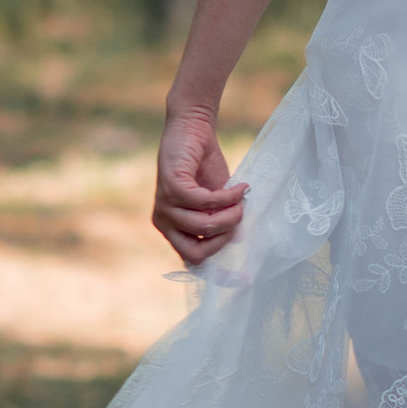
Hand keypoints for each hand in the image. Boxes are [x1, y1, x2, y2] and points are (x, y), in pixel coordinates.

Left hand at [154, 103, 245, 268]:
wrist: (194, 129)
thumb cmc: (206, 167)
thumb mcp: (217, 202)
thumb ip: (222, 222)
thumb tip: (238, 241)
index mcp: (173, 230)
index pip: (191, 263)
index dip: (217, 272)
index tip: (242, 278)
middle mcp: (164, 222)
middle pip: (197, 253)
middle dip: (224, 238)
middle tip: (239, 216)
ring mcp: (165, 206)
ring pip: (204, 227)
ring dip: (231, 214)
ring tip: (241, 198)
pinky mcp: (171, 188)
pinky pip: (206, 203)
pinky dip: (228, 196)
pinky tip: (239, 186)